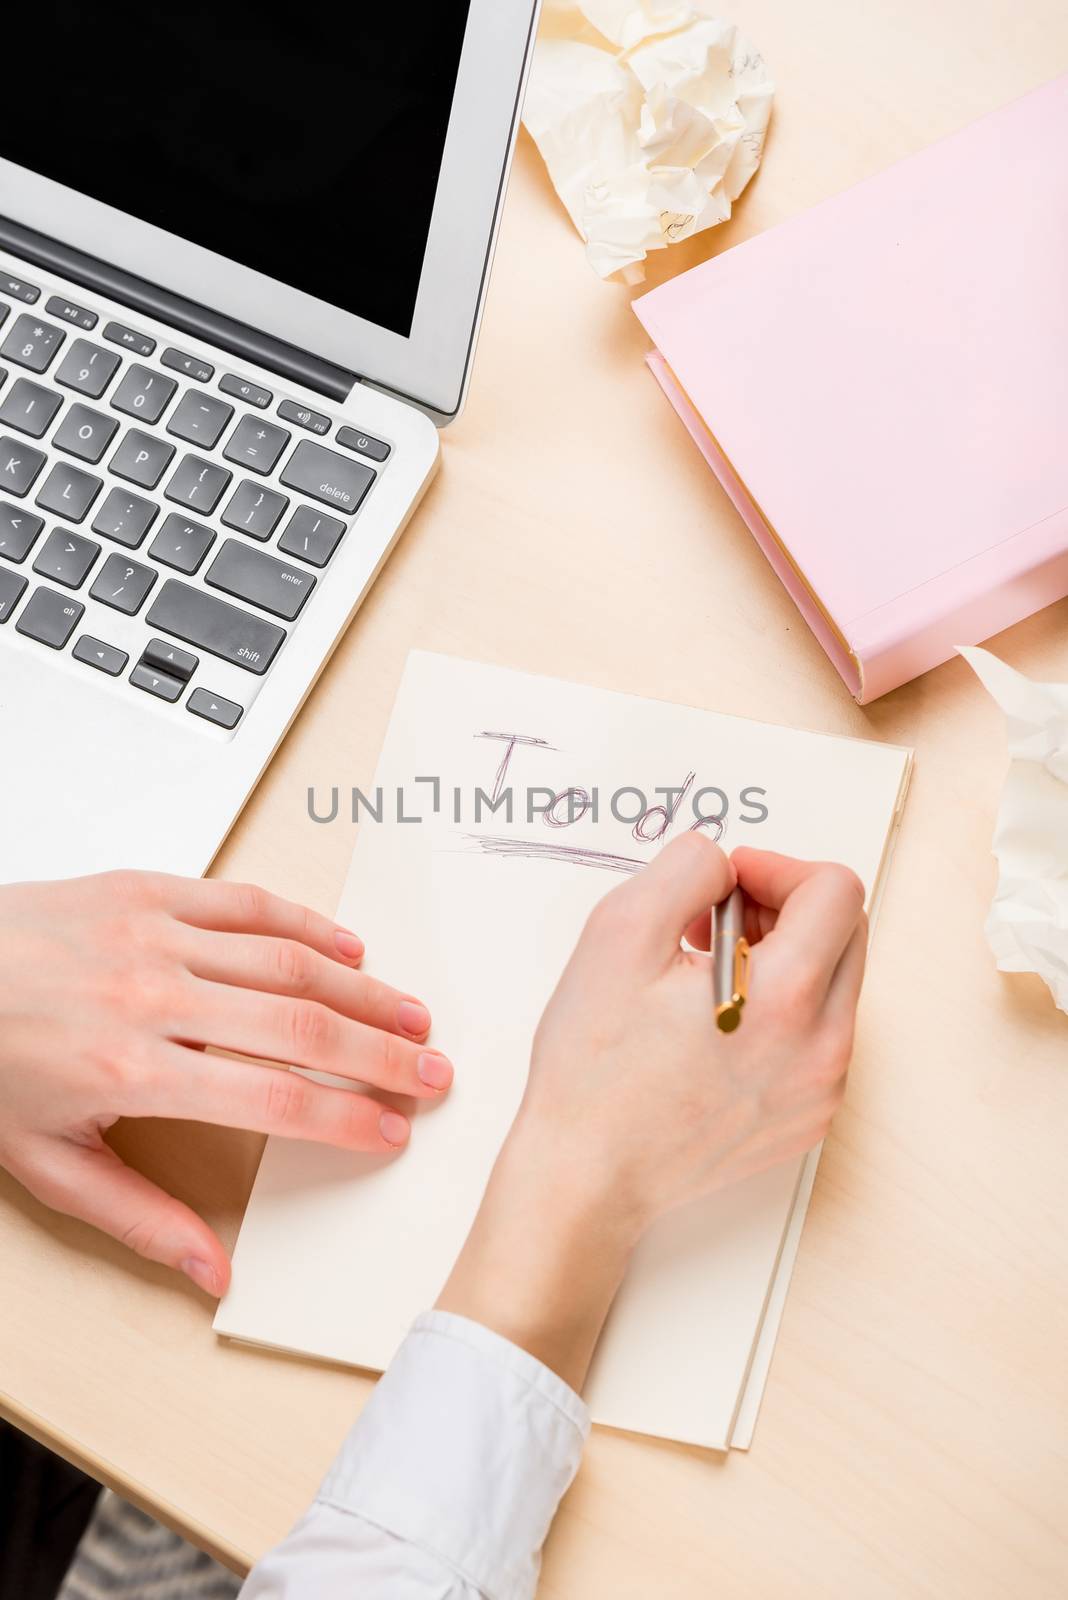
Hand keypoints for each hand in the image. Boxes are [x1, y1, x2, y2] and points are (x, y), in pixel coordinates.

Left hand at [0, 871, 452, 1294]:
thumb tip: (213, 1269)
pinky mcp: (146, 889)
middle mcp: (151, 996)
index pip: (273, 1099)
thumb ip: (140, 1216)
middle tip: (433, 1073)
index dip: (347, 1119)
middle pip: (301, 1025)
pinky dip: (306, 923)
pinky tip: (348, 948)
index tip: (392, 1131)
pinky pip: (245, 901)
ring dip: (362, 991)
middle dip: (381, 1055)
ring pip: (287, 959)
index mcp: (131, 1071)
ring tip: (411, 1016)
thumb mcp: (48, 1164)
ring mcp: (152, 934)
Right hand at [437, 834, 866, 1387]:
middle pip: (847, 931)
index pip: (836, 889)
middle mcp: (824, 1048)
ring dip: (782, 956)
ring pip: (835, 982)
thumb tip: (726, 864)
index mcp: (787, 998)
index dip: (776, 867)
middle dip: (783, 907)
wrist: (587, 1176)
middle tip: (712, 923)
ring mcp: (821, 1089)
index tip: (727, 885)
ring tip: (704, 974)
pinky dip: (779, 1010)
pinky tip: (713, 1023)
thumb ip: (686, 869)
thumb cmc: (594, 1066)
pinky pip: (819, 1034)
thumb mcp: (619, 932)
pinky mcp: (808, 1117)